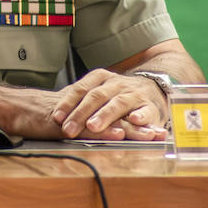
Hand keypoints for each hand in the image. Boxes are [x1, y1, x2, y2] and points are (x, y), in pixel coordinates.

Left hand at [50, 69, 167, 140]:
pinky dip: (141, 116)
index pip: (81, 89)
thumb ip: (81, 102)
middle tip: (69, 129)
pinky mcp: (151, 107)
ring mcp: (134, 94)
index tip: (56, 118)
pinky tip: (135, 120)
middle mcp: (117, 84)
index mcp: (101, 78)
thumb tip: (54, 118)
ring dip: (105, 115)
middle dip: (81, 114)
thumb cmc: (118, 96)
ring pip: (118, 103)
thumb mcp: (99, 92)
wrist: (152, 89)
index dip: (68, 103)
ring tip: (93, 126)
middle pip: (97, 97)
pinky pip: (146, 111)